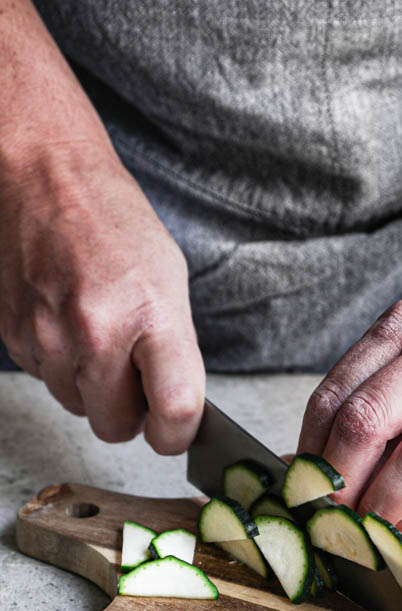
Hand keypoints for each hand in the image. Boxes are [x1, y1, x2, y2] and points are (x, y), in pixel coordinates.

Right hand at [0, 141, 203, 452]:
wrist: (40, 175)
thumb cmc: (110, 221)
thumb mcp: (168, 278)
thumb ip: (174, 349)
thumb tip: (173, 408)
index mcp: (149, 314)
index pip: (174, 410)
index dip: (177, 435)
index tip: (175, 434)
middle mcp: (95, 332)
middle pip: (116, 427)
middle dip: (129, 413)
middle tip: (135, 377)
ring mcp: (48, 337)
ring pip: (77, 407)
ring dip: (91, 387)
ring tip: (96, 333)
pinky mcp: (14, 337)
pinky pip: (46, 380)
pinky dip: (60, 364)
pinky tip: (66, 321)